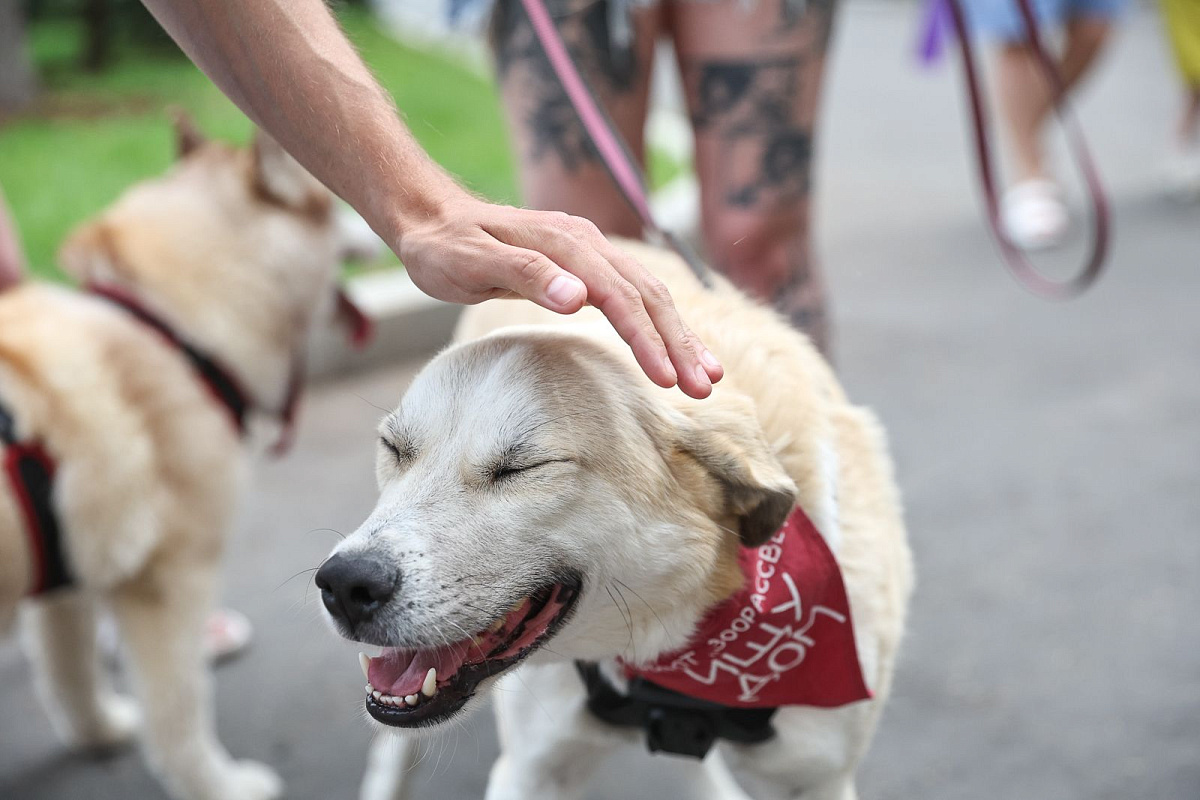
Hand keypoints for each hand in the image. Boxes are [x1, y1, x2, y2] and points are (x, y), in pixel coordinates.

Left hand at [394, 193, 723, 398]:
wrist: (429, 216)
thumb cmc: (444, 246)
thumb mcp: (472, 262)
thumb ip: (526, 275)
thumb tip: (579, 297)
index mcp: (567, 244)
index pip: (621, 296)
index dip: (647, 339)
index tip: (667, 379)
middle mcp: (587, 243)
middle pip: (648, 295)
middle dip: (680, 343)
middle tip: (704, 389)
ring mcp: (588, 252)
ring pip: (648, 294)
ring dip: (679, 336)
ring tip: (706, 375)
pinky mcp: (584, 264)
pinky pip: (632, 295)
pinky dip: (658, 324)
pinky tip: (673, 347)